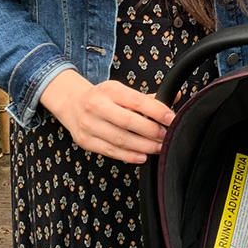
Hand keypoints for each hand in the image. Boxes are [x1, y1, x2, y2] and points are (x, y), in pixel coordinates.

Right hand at [40, 68, 174, 161]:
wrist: (72, 104)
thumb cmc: (103, 97)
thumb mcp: (121, 91)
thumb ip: (146, 98)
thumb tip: (175, 96)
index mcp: (110, 90)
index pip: (138, 101)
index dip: (157, 111)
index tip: (172, 119)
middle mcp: (97, 106)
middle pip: (129, 122)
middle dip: (152, 131)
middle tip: (166, 136)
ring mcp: (89, 125)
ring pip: (121, 139)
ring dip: (144, 146)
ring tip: (158, 148)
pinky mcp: (85, 141)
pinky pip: (111, 151)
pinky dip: (129, 156)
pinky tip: (142, 156)